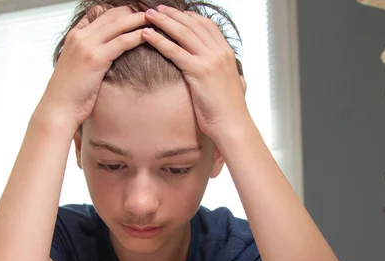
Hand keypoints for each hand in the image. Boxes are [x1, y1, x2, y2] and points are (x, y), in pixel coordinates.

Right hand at [34, 7, 146, 132]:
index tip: (134, 13)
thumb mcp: (76, 67)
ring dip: (138, 20)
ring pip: (117, 24)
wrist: (59, 108)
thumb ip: (89, 55)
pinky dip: (137, 36)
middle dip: (131, 12)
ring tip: (154, 20)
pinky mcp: (95, 59)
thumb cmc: (70, 93)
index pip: (98, 12)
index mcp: (74, 36)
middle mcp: (79, 37)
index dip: (118, 11)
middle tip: (149, 14)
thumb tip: (106, 55)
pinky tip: (148, 35)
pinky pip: (121, 42)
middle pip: (110, 14)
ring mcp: (86, 46)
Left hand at [143, 6, 251, 140]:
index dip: (189, 17)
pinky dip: (159, 40)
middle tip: (157, 9)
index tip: (175, 13)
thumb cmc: (229, 111)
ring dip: (163, 21)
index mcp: (227, 53)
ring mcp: (210, 60)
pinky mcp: (199, 71)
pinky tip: (146, 34)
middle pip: (193, 24)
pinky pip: (174, 50)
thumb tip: (237, 78)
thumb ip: (232, 76)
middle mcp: (219, 52)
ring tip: (148, 15)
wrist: (232, 124)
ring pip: (182, 33)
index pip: (207, 25)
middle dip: (173, 14)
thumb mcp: (235, 86)